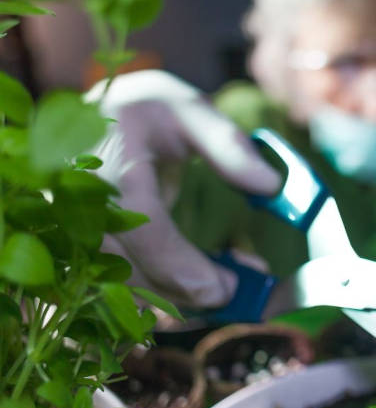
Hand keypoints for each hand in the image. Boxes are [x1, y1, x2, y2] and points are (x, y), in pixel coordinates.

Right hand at [87, 70, 280, 308]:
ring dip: (176, 298)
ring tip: (224, 282)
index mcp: (110, 162)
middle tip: (238, 290)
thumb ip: (228, 145)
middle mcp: (80, 202)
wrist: (86, 119)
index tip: (227, 286)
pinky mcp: (79, 250)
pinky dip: (157, 295)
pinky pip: (115, 288)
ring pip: (122, 286)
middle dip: (188, 291)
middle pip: (132, 269)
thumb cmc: (144, 111)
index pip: (143, 229)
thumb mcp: (188, 109)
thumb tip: (270, 186)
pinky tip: (193, 286)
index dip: (184, 267)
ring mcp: (71, 230)